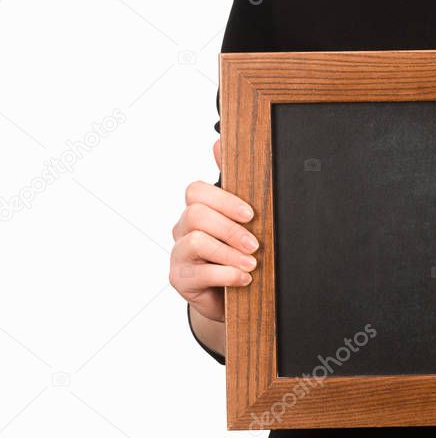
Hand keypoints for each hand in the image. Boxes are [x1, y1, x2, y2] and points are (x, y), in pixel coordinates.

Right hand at [169, 140, 258, 322]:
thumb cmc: (236, 252)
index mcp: (198, 210)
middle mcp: (183, 229)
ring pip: (196, 241)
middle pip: (196, 215)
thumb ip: (233, 185)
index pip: (196, 192)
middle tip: (255, 245)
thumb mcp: (241, 220)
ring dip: (229, 253)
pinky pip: (199, 273)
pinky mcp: (180, 279)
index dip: (224, 200)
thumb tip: (219, 142)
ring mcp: (178, 254)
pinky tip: (243, 279)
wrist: (230, 295)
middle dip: (230, 229)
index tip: (250, 214)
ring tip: (251, 265)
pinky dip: (226, 275)